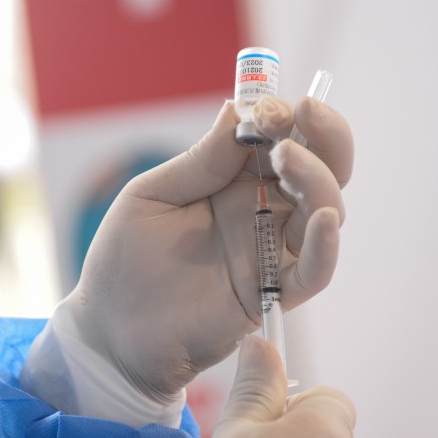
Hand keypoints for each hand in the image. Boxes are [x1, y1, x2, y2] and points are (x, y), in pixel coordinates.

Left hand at [62, 96, 353, 403]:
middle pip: (320, 167)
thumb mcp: (152, 196)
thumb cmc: (124, 260)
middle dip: (323, 136)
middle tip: (303, 116)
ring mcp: (270, 250)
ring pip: (324, 210)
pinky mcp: (272, 293)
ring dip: (318, 179)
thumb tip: (238, 109)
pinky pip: (315, 270)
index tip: (268, 108)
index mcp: (233, 178)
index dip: (283, 116)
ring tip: (287, 160)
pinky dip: (326, 246)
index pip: (280, 137)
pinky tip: (323, 221)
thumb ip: (200, 160)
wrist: (110, 329)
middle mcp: (261, 209)